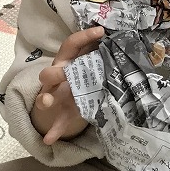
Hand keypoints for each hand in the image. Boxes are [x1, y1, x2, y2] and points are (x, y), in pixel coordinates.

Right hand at [32, 26, 104, 144]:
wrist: (77, 94)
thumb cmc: (87, 74)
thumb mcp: (93, 63)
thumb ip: (102, 51)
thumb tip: (124, 37)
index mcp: (70, 60)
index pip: (72, 44)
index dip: (84, 37)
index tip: (100, 31)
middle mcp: (60, 75)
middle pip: (51, 73)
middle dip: (53, 74)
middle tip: (54, 75)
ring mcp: (57, 94)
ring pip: (46, 96)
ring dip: (45, 99)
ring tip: (46, 102)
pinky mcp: (62, 112)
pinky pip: (57, 121)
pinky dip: (54, 131)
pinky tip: (49, 139)